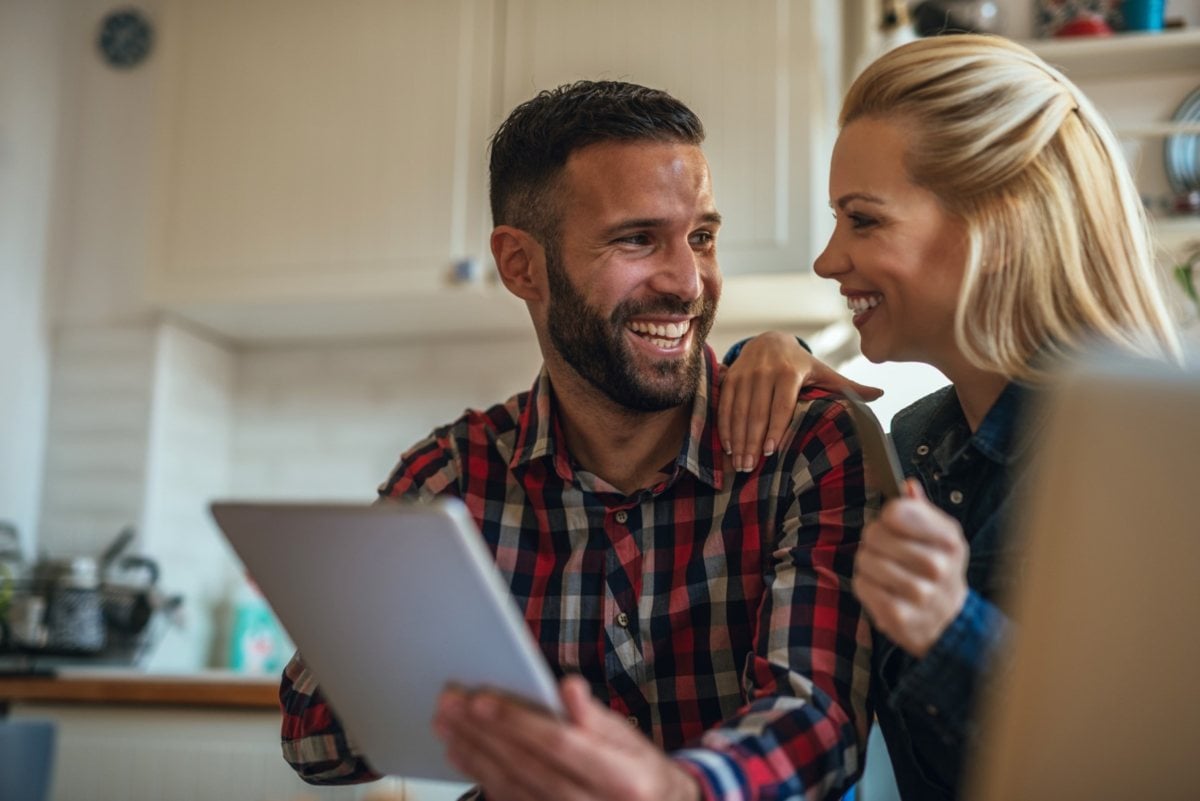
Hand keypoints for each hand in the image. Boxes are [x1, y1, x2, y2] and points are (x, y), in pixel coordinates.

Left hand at [433, 676, 699, 800]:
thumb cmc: (638, 769)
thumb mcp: (629, 738)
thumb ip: (594, 715)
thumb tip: (569, 686)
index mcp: (620, 779)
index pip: (559, 745)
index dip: (518, 722)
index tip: (481, 700)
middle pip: (526, 766)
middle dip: (483, 733)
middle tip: (450, 703)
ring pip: (510, 787)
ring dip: (473, 752)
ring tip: (446, 722)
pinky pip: (508, 800)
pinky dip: (480, 775)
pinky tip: (461, 751)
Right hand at [719, 331, 882, 471]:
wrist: (768, 339)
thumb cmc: (800, 363)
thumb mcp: (824, 372)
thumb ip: (849, 386)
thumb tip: (881, 394)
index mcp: (789, 371)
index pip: (781, 405)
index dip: (775, 428)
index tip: (770, 452)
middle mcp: (764, 371)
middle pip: (757, 412)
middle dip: (751, 442)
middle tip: (749, 468)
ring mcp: (745, 374)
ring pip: (738, 411)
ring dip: (736, 439)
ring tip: (738, 463)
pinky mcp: (730, 377)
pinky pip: (725, 405)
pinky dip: (724, 427)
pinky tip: (727, 446)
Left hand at [853, 480, 968, 658]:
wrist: (949, 622)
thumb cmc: (939, 572)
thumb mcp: (941, 537)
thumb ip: (922, 510)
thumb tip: (908, 485)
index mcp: (948, 539)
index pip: (896, 511)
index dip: (887, 516)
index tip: (892, 523)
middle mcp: (937, 565)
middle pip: (875, 534)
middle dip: (873, 540)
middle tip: (884, 550)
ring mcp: (919, 593)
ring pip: (865, 560)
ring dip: (867, 564)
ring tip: (883, 571)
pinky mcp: (900, 615)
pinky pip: (862, 586)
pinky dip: (865, 585)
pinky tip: (881, 588)